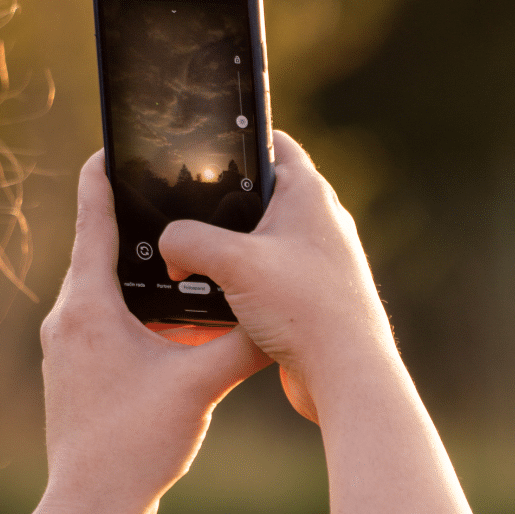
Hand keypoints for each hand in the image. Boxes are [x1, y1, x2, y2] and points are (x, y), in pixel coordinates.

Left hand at [13, 150, 268, 513]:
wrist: (91, 506)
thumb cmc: (133, 444)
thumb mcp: (198, 384)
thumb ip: (240, 344)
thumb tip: (276, 316)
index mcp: (89, 304)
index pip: (91, 217)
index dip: (102, 173)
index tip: (115, 144)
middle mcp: (69, 316)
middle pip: (99, 247)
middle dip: (135, 223)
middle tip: (171, 196)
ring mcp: (68, 344)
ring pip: (104, 286)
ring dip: (139, 270)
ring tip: (182, 254)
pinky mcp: (76, 368)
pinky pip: (105, 318)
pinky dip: (136, 307)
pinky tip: (171, 319)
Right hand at [161, 132, 502, 513]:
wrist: (346, 375)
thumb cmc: (305, 308)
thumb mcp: (233, 263)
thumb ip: (188, 241)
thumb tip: (168, 247)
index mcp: (308, 194)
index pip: (274, 143)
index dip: (240, 138)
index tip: (207, 148)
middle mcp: (319, 221)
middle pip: (262, 193)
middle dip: (224, 204)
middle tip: (187, 215)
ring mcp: (318, 258)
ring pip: (264, 237)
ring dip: (232, 248)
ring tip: (196, 262)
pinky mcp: (312, 291)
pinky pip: (271, 273)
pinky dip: (245, 279)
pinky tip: (219, 297)